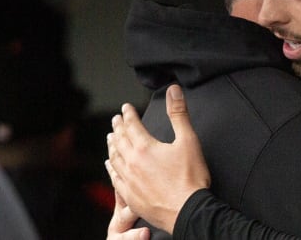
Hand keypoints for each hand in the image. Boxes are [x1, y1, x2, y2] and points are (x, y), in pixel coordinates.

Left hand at [106, 84, 210, 233]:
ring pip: (115, 157)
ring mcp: (129, 180)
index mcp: (145, 147)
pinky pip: (114, 178)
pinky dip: (111, 167)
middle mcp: (132, 162)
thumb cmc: (190, 178)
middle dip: (118, 127)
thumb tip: (173, 91)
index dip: (128, 114)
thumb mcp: (189, 140)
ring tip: (110, 138)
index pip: (132, 125)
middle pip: (120, 140)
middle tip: (115, 120)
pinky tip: (110, 164)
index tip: (126, 108)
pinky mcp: (130, 195)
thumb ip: (179, 113)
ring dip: (112, 145)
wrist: (187, 210)